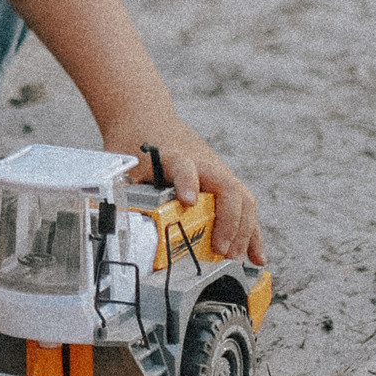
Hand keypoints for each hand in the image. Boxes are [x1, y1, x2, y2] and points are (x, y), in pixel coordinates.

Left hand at [134, 124, 261, 266]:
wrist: (146, 116)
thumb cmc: (135, 142)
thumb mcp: (122, 164)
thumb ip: (124, 191)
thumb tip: (119, 227)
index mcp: (174, 155)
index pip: (184, 165)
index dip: (188, 183)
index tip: (187, 201)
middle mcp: (203, 162)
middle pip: (227, 188)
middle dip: (228, 221)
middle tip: (220, 249)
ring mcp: (217, 171)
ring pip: (242, 199)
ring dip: (243, 230)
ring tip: (236, 258)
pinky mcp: (222, 182)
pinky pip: (243, 207)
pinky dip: (250, 232)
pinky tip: (256, 255)